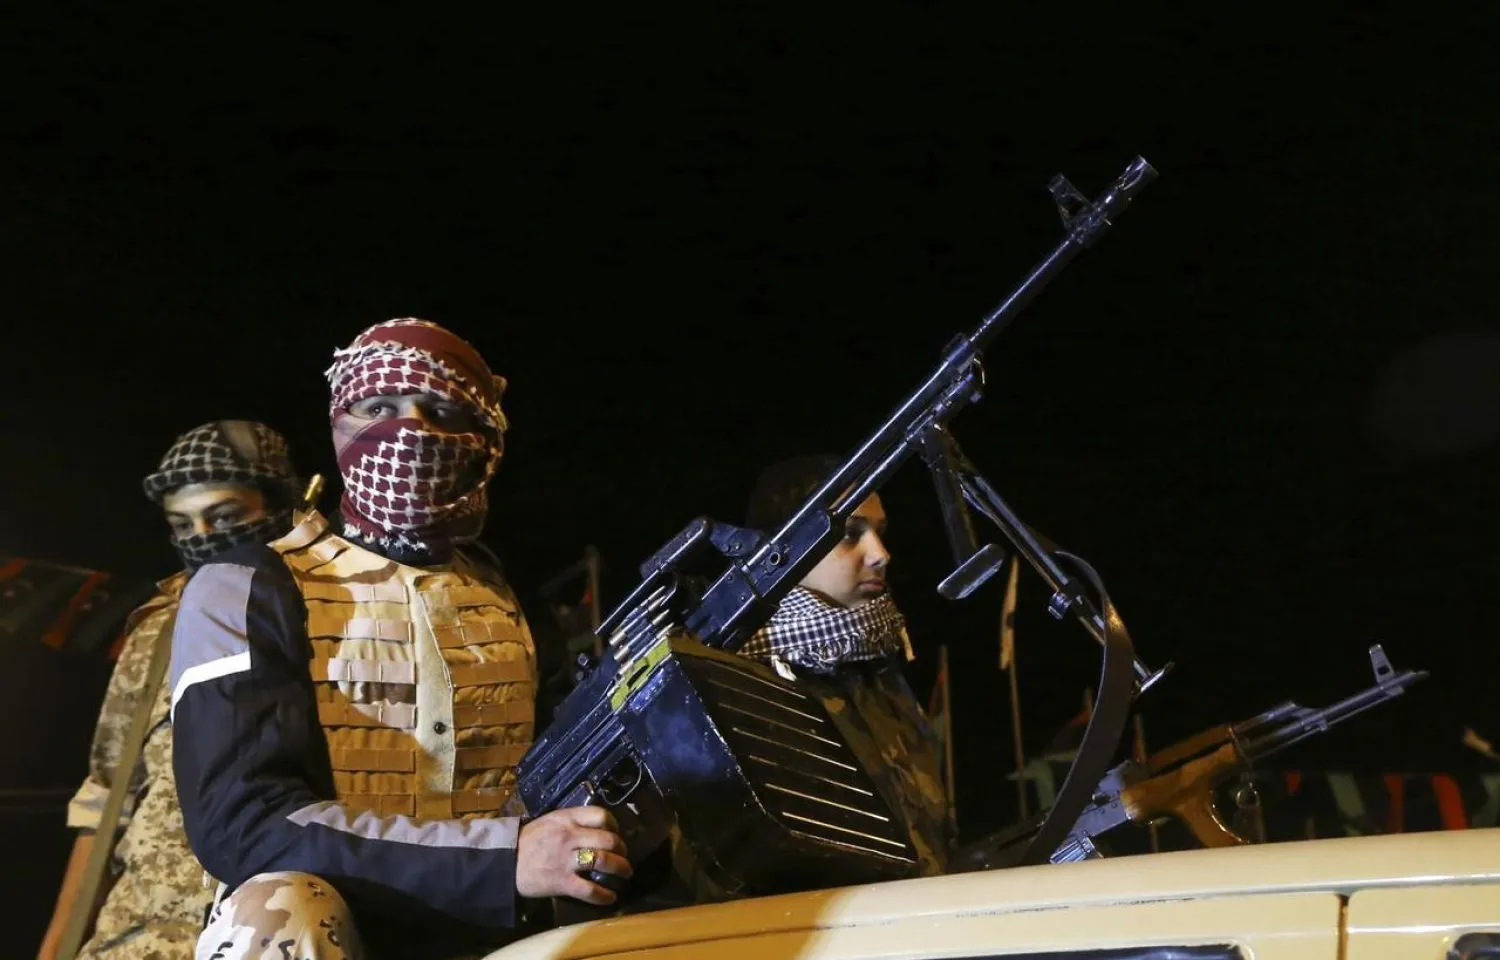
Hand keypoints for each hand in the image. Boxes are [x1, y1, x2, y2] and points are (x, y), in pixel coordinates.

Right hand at [515, 806, 631, 904]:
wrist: (504, 863)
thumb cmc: (528, 841)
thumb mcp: (550, 821)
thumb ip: (572, 821)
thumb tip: (598, 827)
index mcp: (566, 818)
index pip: (600, 815)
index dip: (614, 824)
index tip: (615, 833)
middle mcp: (569, 836)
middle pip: (608, 839)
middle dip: (622, 849)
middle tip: (624, 856)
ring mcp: (566, 860)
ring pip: (603, 861)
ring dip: (621, 868)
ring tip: (626, 873)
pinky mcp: (562, 882)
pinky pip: (590, 889)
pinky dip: (604, 895)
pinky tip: (611, 897)